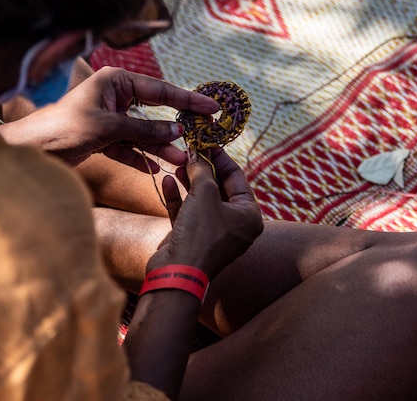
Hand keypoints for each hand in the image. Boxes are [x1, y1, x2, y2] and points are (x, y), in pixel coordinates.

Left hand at [0, 66, 219, 169]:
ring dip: (161, 148)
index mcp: (116, 81)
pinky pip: (131, 147)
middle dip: (177, 127)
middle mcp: (115, 96)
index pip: (160, 90)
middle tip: (203, 133)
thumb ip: (145, 130)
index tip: (212, 107)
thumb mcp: (109, 128)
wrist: (31, 149)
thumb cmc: (63, 128)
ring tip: (182, 160)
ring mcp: (110, 117)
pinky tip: (158, 169)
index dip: (188, 100)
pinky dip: (142, 158)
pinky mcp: (104, 138)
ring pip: (144, 133)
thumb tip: (177, 132)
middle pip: (155, 111)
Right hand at [149, 148, 263, 279]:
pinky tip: (167, 181)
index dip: (220, 158)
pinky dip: (178, 197)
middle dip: (202, 169)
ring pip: (201, 200)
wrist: (177, 273)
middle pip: (219, 188)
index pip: (237, 178)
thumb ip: (202, 169)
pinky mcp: (192, 239)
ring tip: (176, 163)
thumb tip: (197, 152)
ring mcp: (213, 234)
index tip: (205, 142)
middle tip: (189, 151)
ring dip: (188, 181)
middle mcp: (235, 225)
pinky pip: (187, 212)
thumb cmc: (200, 233)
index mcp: (249, 216)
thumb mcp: (205, 193)